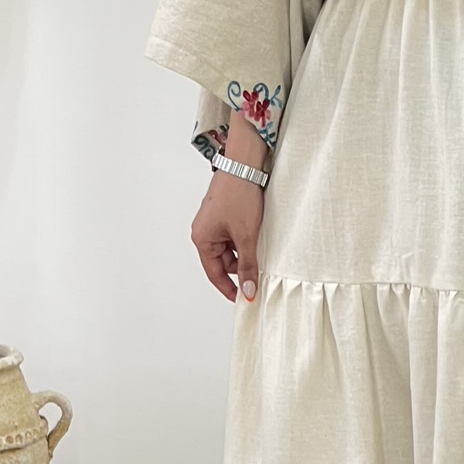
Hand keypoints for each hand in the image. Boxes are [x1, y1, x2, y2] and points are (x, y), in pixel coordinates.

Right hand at [191, 171, 264, 301]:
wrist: (244, 164)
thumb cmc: (239, 195)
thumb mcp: (247, 236)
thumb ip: (249, 265)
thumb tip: (249, 290)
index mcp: (202, 239)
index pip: (214, 274)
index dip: (230, 289)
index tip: (243, 299)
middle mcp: (204, 232)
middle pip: (223, 262)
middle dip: (242, 266)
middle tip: (261, 271)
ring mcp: (214, 223)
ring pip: (231, 248)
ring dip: (245, 251)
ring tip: (260, 246)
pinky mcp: (224, 215)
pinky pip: (233, 236)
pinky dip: (245, 240)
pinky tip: (258, 236)